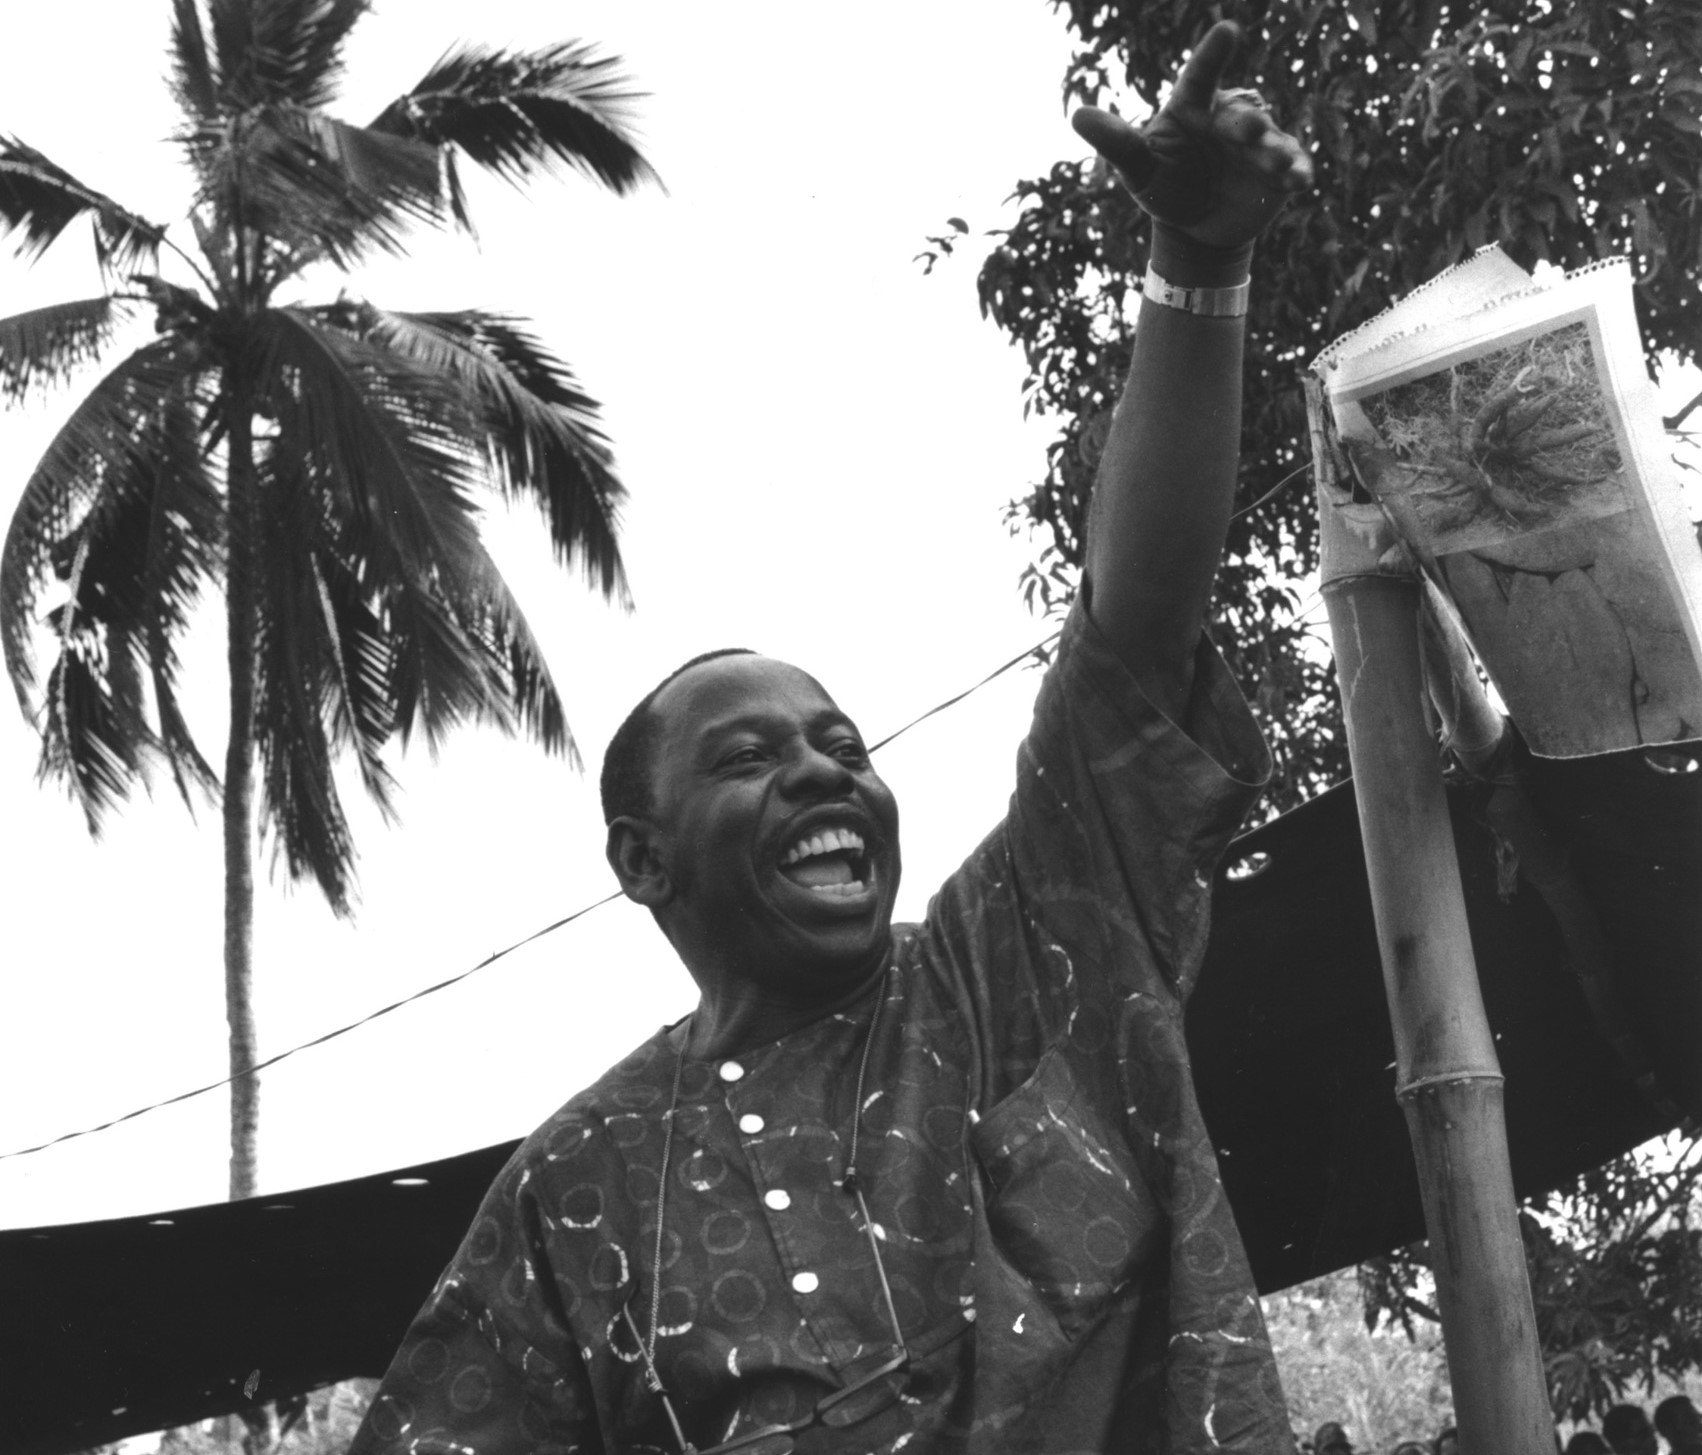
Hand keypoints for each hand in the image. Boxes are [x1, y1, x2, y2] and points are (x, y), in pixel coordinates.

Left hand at [1071, 21, 1311, 257]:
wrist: (1194, 228)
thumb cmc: (1163, 186)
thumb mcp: (1138, 169)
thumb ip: (1116, 143)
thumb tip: (1077, 115)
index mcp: (1193, 107)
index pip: (1201, 76)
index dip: (1213, 54)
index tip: (1228, 30)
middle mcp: (1228, 119)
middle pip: (1241, 115)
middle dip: (1248, 124)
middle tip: (1252, 132)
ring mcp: (1258, 144)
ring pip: (1271, 141)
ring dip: (1276, 151)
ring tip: (1278, 164)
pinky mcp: (1279, 170)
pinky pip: (1293, 165)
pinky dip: (1298, 171)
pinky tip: (1301, 180)